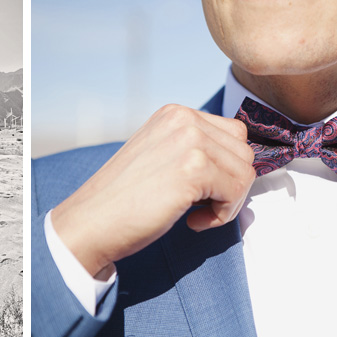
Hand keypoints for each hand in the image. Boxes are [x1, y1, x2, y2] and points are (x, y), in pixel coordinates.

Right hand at [52, 104, 255, 277]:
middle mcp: (184, 119)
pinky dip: (222, 216)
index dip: (226, 168)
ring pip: (245, 172)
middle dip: (231, 185)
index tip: (202, 192)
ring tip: (196, 215)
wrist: (91, 222)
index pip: (233, 134)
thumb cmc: (125, 200)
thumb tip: (240, 166)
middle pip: (244, 151)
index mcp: (175, 113)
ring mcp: (190, 141)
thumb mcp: (161, 156)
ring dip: (228, 202)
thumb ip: (193, 150)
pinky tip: (193, 222)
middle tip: (202, 207)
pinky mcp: (194, 168)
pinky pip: (236, 192)